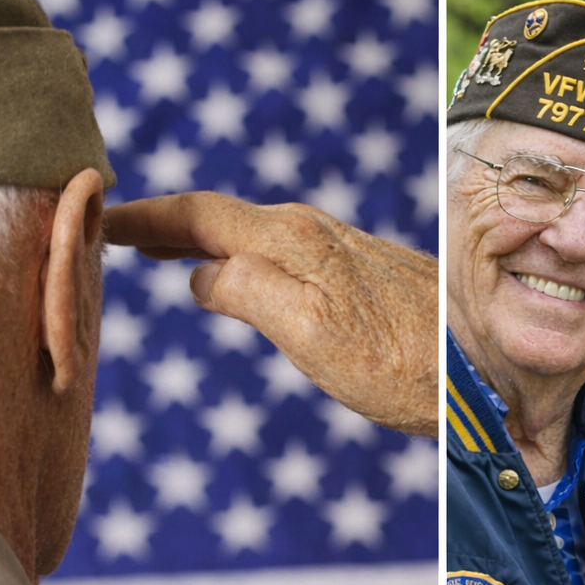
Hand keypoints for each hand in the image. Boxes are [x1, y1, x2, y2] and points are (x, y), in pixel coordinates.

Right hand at [105, 192, 437, 438]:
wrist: (485, 369)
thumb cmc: (404, 365)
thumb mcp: (311, 335)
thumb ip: (250, 293)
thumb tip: (202, 275)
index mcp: (293, 242)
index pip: (200, 214)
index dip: (146, 217)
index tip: (99, 220)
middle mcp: (317, 233)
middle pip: (224, 217)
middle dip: (168, 224)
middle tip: (120, 234)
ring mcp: (345, 249)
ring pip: (256, 233)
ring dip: (207, 239)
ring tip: (168, 251)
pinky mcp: (368, 271)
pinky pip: (286, 252)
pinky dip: (248, 255)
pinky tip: (248, 275)